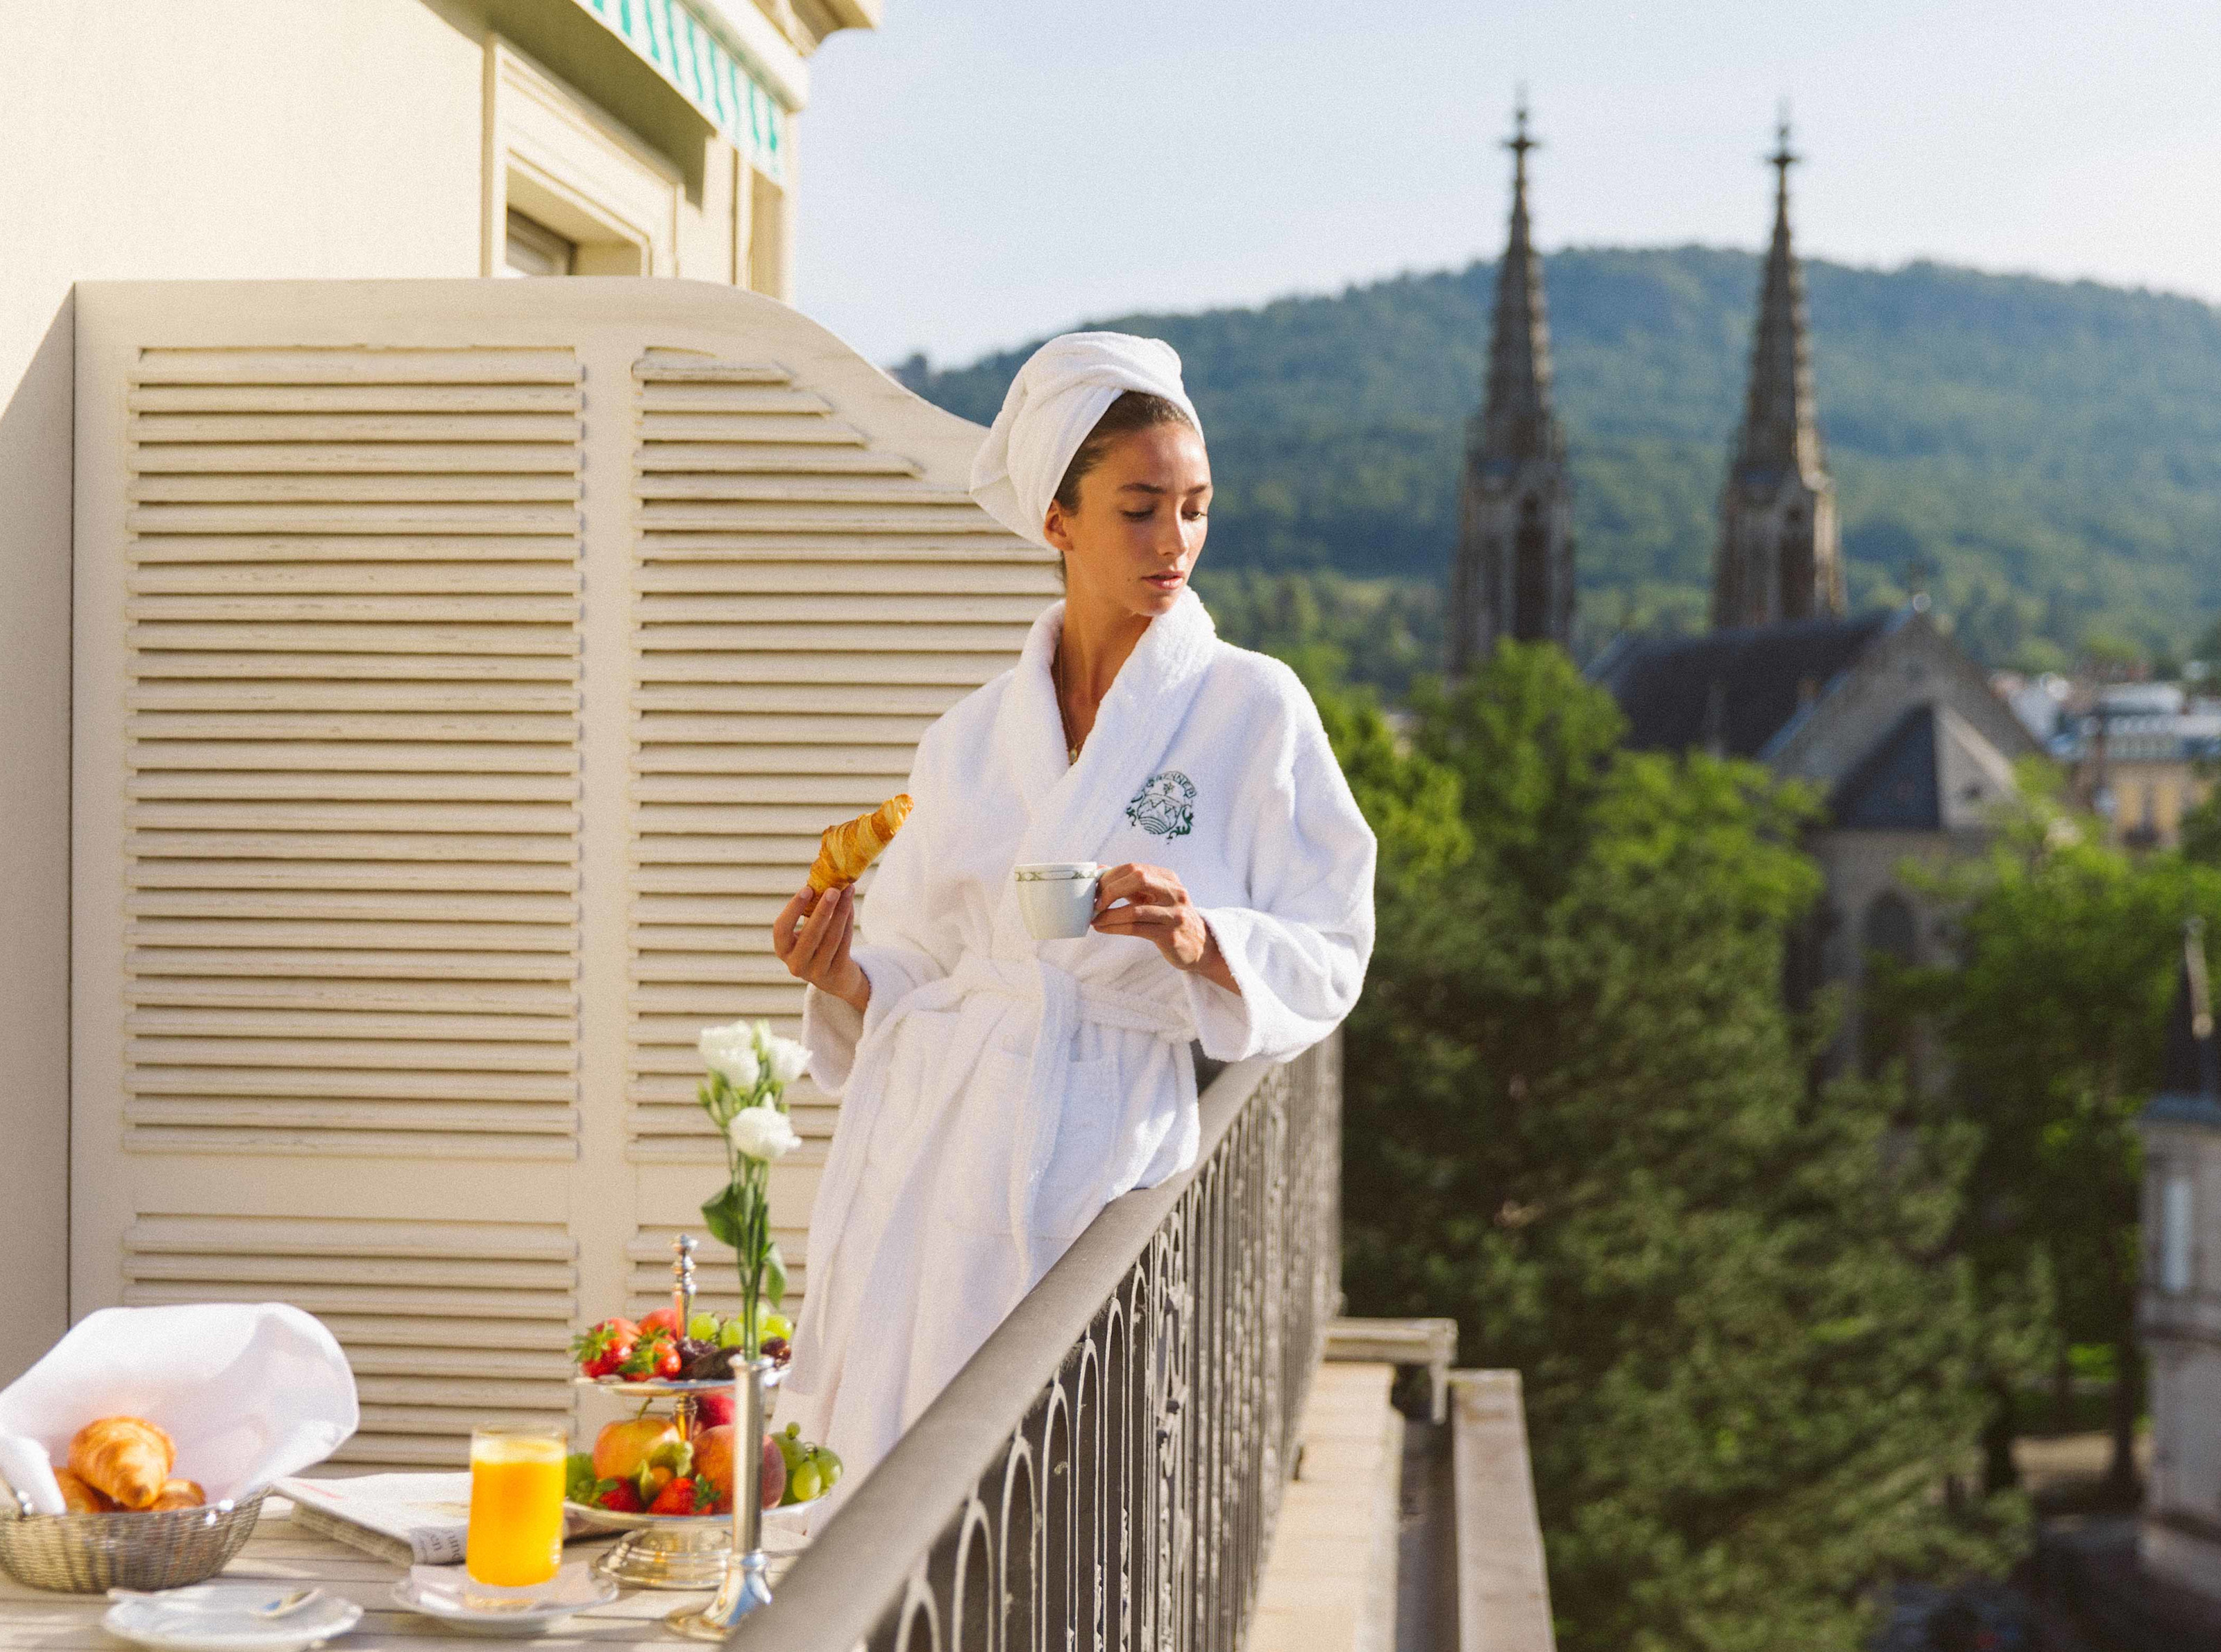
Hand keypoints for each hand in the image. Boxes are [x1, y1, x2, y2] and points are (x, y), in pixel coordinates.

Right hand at [772, 884, 869, 1013]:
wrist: (835, 978)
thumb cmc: (817, 945)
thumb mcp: (807, 931)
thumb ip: (809, 911)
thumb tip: (822, 877)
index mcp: (783, 950)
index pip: (781, 929)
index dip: (793, 909)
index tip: (807, 889)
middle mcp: (796, 964)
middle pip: (810, 935)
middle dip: (823, 910)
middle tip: (833, 889)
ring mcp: (816, 972)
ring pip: (831, 938)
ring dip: (841, 912)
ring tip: (847, 891)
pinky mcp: (836, 973)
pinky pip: (844, 943)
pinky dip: (848, 921)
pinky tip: (850, 905)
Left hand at [1091, 863, 1239, 994]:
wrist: (1198, 945)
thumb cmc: (1168, 918)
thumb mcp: (1153, 897)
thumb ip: (1129, 884)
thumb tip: (1099, 869)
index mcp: (1169, 878)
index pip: (1135, 868)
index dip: (1111, 877)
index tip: (1095, 889)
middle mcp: (1175, 893)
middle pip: (1138, 878)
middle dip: (1110, 890)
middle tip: (1095, 903)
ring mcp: (1175, 915)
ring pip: (1135, 910)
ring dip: (1108, 914)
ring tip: (1095, 919)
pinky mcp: (1170, 935)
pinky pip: (1136, 928)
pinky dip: (1114, 927)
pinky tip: (1103, 928)